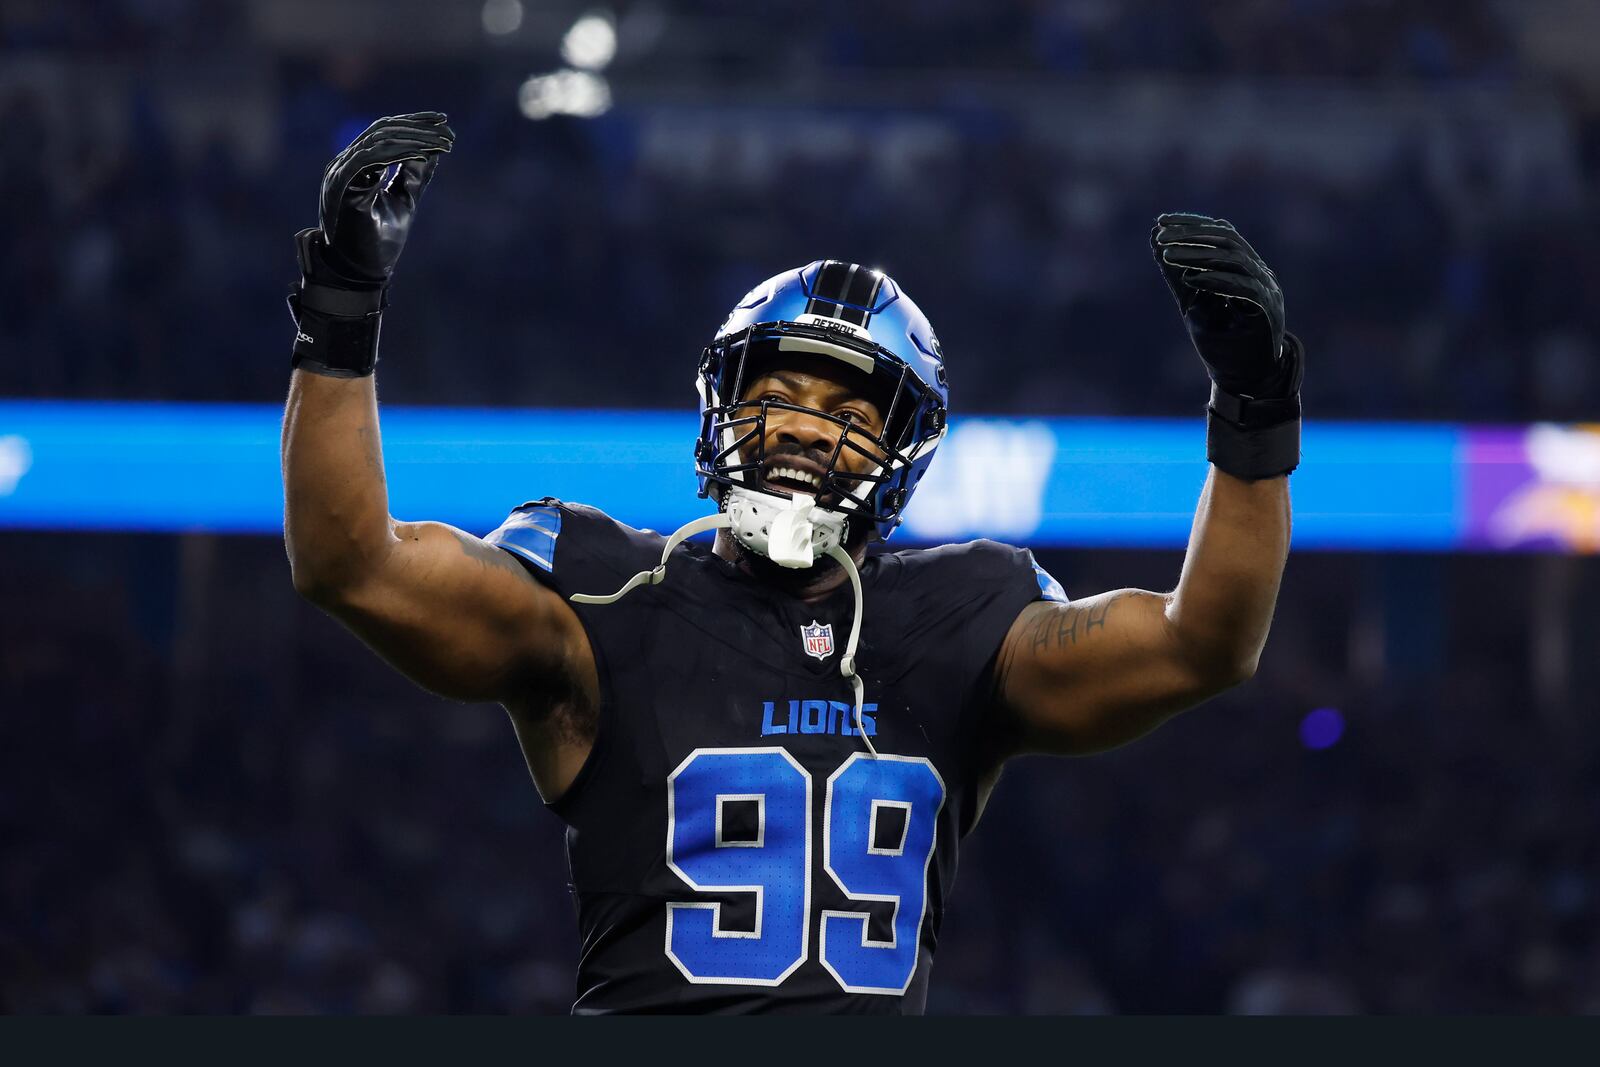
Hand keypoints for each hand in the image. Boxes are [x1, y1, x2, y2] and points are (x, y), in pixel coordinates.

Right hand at [305, 111, 454, 291]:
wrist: (360, 275)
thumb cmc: (378, 241)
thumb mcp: (403, 201)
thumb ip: (413, 175)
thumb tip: (433, 150)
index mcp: (355, 167)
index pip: (382, 132)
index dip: (413, 123)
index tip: (442, 120)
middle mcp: (343, 166)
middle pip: (381, 130)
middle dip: (417, 126)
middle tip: (447, 127)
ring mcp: (340, 175)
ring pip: (378, 141)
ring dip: (414, 138)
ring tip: (443, 141)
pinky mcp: (343, 187)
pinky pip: (371, 159)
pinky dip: (399, 154)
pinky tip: (424, 153)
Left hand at [1150, 213, 1290, 398]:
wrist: (1244, 379)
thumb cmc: (1221, 342)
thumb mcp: (1192, 303)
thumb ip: (1178, 274)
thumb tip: (1156, 241)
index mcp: (1245, 268)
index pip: (1222, 233)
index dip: (1192, 224)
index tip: (1161, 220)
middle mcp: (1259, 274)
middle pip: (1228, 241)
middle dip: (1192, 235)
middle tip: (1161, 236)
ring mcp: (1266, 291)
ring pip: (1235, 259)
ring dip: (1198, 255)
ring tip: (1168, 256)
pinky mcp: (1266, 312)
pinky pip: (1244, 288)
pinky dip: (1216, 281)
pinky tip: (1190, 279)